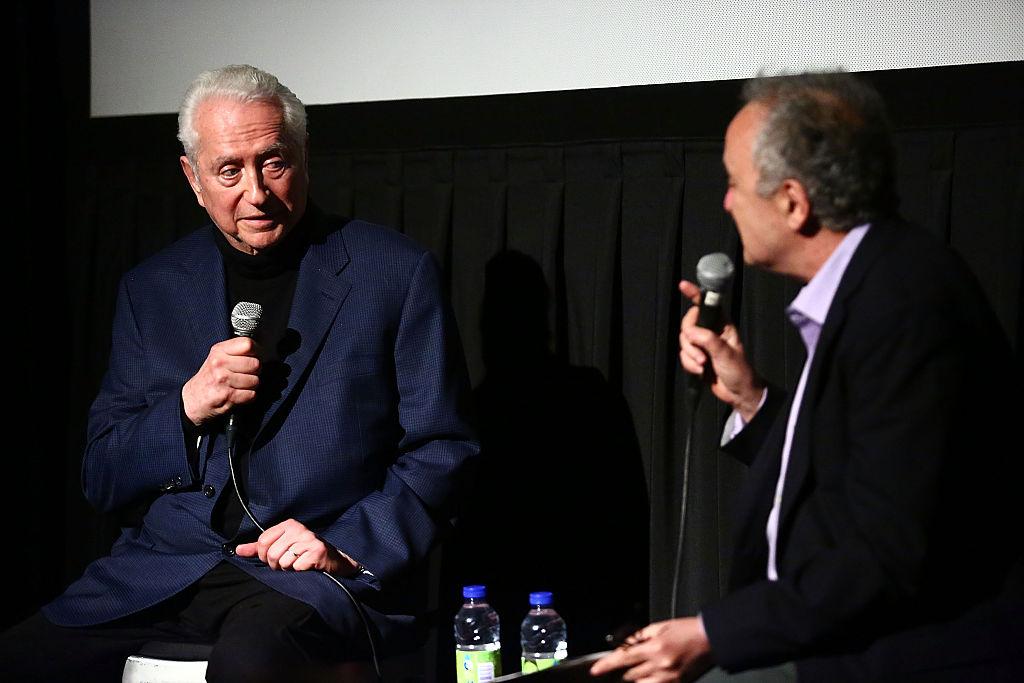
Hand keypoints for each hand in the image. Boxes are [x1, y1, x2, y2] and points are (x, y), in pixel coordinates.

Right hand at [182, 337, 259, 425]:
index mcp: (219, 351)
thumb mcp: (218, 357)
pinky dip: (248, 396)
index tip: (255, 356)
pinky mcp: (227, 396)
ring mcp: (223, 380)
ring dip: (252, 385)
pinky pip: (251, 394)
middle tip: (246, 374)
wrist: (192, 399)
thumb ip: (236, 351)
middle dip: (255, 371)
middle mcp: (219, 363)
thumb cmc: (209, 377)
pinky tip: (238, 394)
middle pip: (255, 363)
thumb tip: (260, 350)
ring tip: (240, 385)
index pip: (247, 344)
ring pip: (255, 380)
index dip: (256, 351)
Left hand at [235, 518, 358, 574]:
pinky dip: (300, 571)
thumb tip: (237, 550)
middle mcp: (299, 529)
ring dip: (289, 569)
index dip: (264, 555)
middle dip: (276, 565)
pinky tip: (307, 567)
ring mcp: (309, 539)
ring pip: (283, 562)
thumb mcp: (281, 546)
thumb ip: (258, 548)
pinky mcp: (318, 551)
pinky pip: (297, 567)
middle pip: (272, 554)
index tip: (273, 558)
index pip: (262, 541)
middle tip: (287, 563)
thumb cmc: (303, 553)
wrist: (332, 560)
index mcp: (288, 524)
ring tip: (298, 564)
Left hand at [590, 618, 712, 682]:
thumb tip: (624, 644)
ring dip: (635, 678)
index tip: (595, 670)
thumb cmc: (687, 630)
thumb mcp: (660, 627)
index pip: (624, 658)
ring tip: (639, 669)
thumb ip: (640, 636)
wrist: (711, 639)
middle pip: (630, 675)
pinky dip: (649, 682)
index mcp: (655, 648)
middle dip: (623, 671)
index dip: (607, 665)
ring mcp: (669, 677)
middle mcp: (661, 665)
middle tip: (623, 665)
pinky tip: (649, 675)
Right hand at [678, 280, 763, 420]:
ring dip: (691, 356)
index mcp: (722, 325)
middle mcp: (710, 331)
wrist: (738, 393)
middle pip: (688, 325)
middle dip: (690, 342)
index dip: (694, 293)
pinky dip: (689, 364)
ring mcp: (702, 344)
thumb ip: (708, 339)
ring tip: (704, 366)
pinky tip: (701, 371)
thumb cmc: (739, 371)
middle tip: (702, 356)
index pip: (706, 304)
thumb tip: (689, 332)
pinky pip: (683, 355)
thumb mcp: (726, 353)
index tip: (683, 285)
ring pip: (684, 342)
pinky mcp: (696, 356)